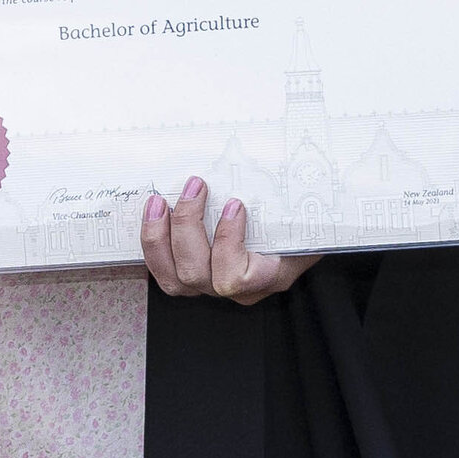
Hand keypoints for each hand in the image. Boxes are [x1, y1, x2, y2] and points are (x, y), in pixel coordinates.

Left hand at [138, 177, 313, 304]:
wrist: (300, 237)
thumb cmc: (304, 226)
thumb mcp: (305, 214)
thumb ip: (290, 203)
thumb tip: (280, 167)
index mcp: (268, 277)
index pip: (236, 279)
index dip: (227, 242)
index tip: (235, 204)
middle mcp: (238, 290)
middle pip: (197, 274)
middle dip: (186, 226)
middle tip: (194, 186)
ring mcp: (212, 288)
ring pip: (174, 280)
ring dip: (159, 237)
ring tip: (159, 201)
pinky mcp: (193, 278)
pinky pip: (164, 272)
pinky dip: (153, 244)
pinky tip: (154, 214)